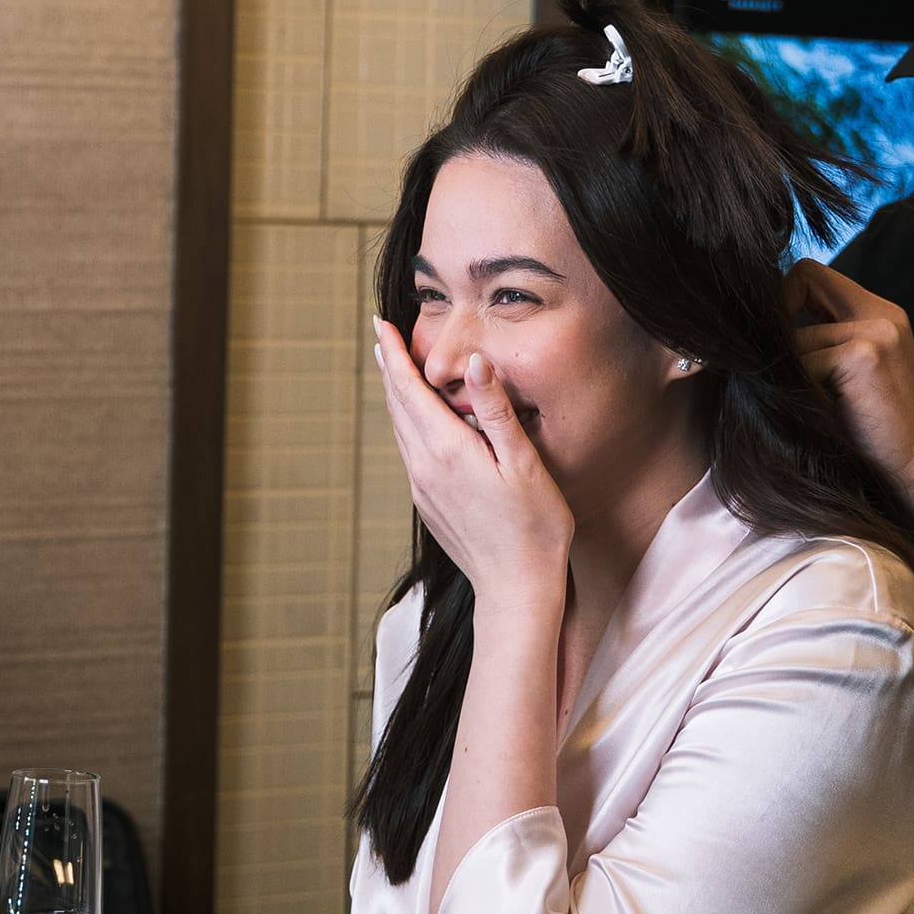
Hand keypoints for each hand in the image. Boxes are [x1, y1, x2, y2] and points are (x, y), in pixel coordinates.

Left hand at [372, 319, 574, 618]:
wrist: (515, 589)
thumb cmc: (533, 528)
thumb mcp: (524, 463)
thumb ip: (497, 411)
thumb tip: (474, 362)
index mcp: (446, 451)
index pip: (408, 390)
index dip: (392, 354)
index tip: (380, 324)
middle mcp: (424, 467)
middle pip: (397, 406)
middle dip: (388, 368)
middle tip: (381, 336)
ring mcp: (421, 489)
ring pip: (399, 430)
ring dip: (395, 396)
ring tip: (393, 369)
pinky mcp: (427, 504)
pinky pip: (409, 452)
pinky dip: (407, 424)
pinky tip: (417, 421)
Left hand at [784, 259, 913, 504]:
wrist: (913, 473)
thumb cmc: (869, 434)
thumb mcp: (842, 377)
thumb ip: (815, 343)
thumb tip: (745, 329)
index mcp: (879, 313)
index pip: (811, 273)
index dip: (782, 297)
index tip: (770, 337)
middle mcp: (882, 313)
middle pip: (802, 279)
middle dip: (778, 321)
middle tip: (773, 367)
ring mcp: (877, 331)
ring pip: (795, 337)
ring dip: (788, 374)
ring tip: (803, 407)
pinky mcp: (865, 355)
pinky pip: (801, 364)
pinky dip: (798, 393)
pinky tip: (817, 418)